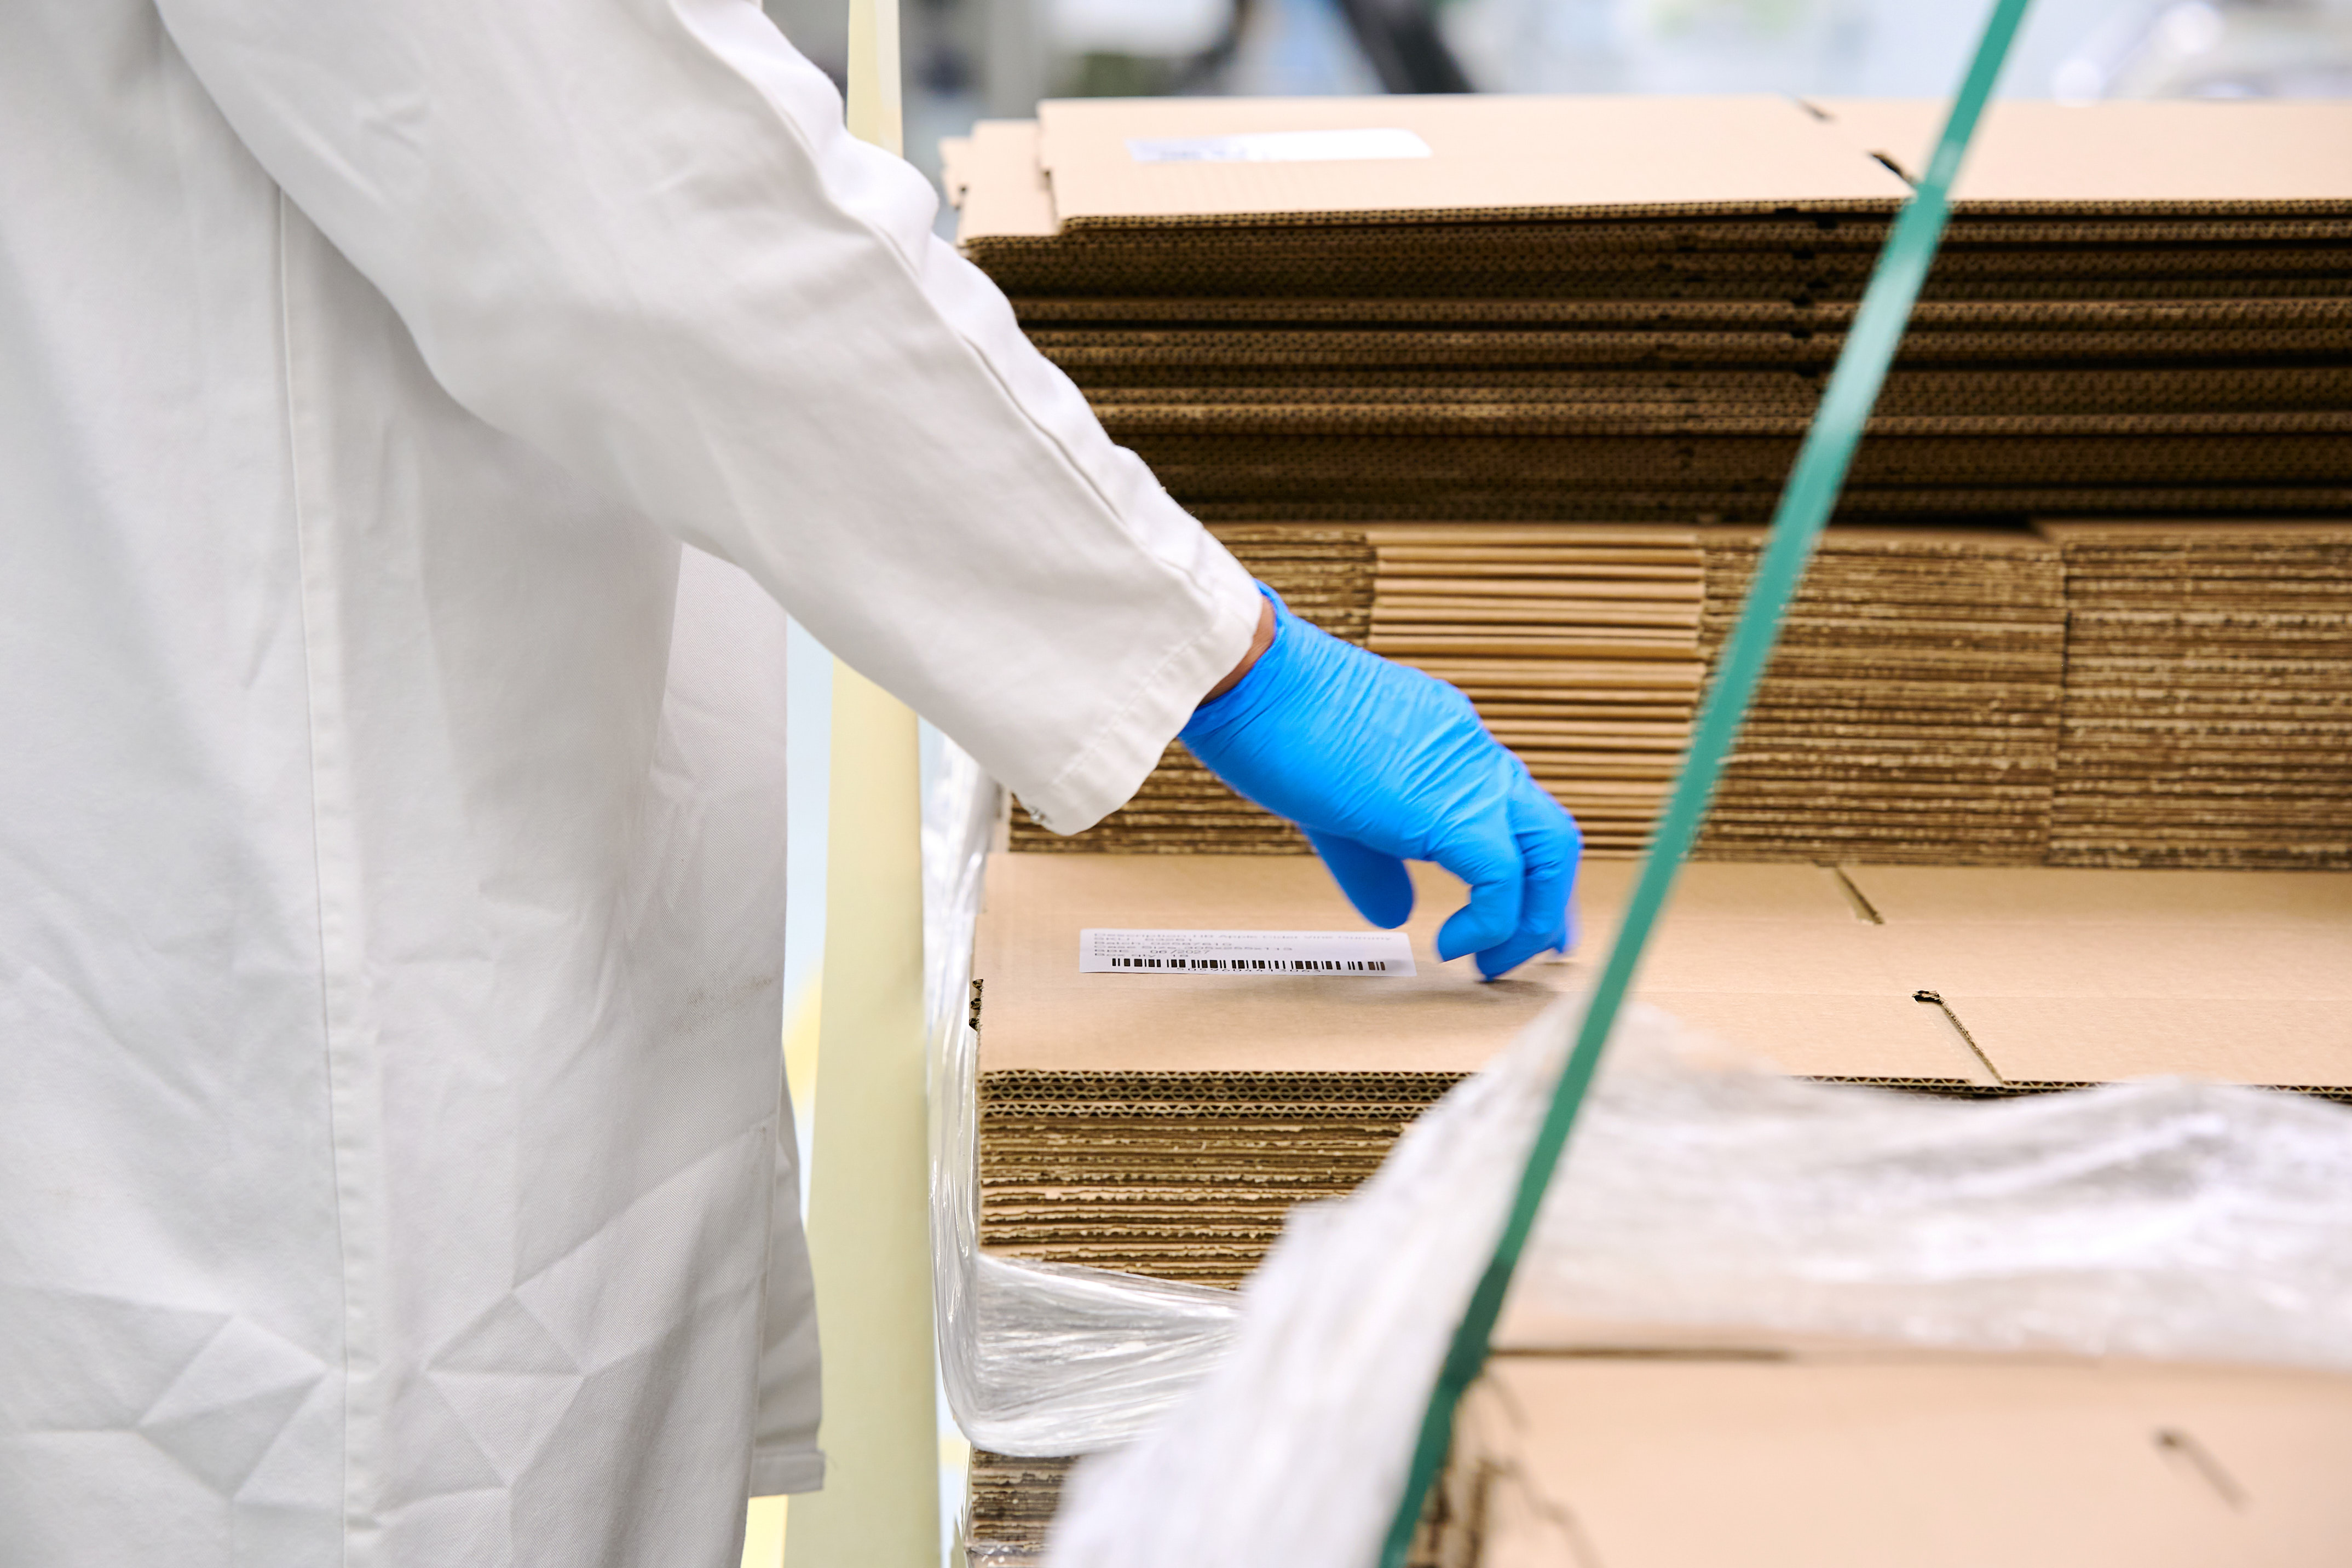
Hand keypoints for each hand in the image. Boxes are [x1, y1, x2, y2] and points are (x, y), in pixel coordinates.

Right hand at [1180, 585, 1581, 977]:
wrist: (1252, 678)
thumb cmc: (1273, 723)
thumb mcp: (1335, 804)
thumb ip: (1374, 861)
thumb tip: (1397, 911)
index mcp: (1449, 745)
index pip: (1517, 812)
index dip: (1530, 875)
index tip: (1523, 919)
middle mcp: (1472, 754)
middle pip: (1552, 835)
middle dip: (1553, 906)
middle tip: (1533, 954)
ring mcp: (1468, 773)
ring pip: (1549, 852)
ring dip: (1532, 920)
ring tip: (1490, 961)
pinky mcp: (1449, 806)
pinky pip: (1502, 878)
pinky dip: (1490, 923)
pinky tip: (1448, 945)